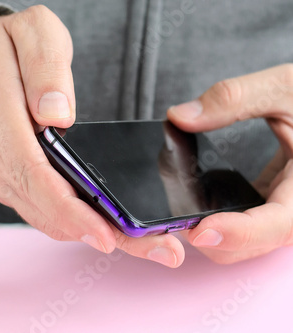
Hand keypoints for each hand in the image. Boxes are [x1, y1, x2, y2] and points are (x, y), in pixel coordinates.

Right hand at [0, 5, 183, 266]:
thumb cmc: (3, 46)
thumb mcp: (31, 33)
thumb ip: (45, 71)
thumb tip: (58, 117)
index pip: (33, 172)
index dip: (70, 209)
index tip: (106, 234)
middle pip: (42, 205)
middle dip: (94, 232)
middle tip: (153, 250)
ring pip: (40, 214)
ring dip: (85, 233)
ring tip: (137, 243)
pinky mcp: (0, 178)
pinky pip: (34, 208)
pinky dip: (67, 222)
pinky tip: (99, 226)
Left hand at [168, 64, 292, 263]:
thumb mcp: (285, 88)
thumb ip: (235, 99)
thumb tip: (180, 116)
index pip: (278, 226)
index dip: (238, 233)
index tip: (200, 229)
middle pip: (247, 246)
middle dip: (204, 233)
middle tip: (168, 207)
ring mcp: (284, 214)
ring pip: (239, 243)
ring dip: (206, 227)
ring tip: (178, 197)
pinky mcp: (272, 207)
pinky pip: (240, 225)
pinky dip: (215, 216)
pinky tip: (196, 192)